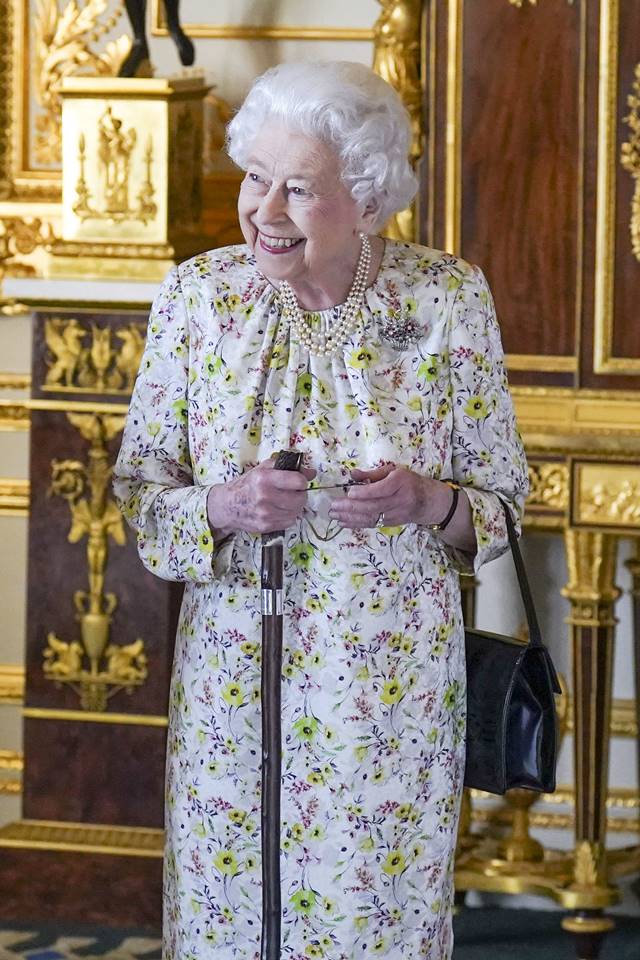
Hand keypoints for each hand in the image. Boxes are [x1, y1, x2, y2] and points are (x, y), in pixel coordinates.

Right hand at [207, 458, 315, 535]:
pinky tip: (279, 510)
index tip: (298, 481)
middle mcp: (265, 496)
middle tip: (293, 491)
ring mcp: (265, 514)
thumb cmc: (247, 485)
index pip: (298, 481)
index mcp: (264, 478)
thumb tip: (311, 472)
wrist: (228, 506)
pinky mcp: (266, 526)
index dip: (302, 480)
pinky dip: (288, 515)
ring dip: (295, 506)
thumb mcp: (263, 469)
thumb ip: (287, 466)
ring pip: (297, 511)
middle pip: (300, 498)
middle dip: (300, 494)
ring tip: (285, 500)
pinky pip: (290, 521)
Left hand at [328, 464, 452, 528]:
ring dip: (350, 517)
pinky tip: (343, 522)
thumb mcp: (394, 471)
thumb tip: (352, 474)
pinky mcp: (391, 524)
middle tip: (333, 506)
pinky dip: (356, 524)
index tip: (349, 492)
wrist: (428, 502)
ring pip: (371, 517)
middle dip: (351, 507)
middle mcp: (399, 500)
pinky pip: (371, 524)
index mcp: (400, 482)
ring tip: (334, 515)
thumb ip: (372, 473)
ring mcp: (395, 514)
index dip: (365, 493)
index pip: (381, 489)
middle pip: (373, 506)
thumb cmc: (409, 482)